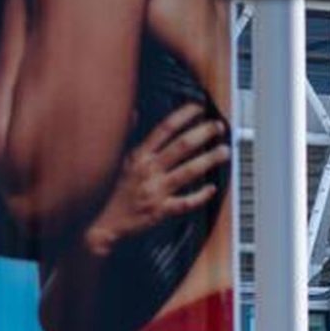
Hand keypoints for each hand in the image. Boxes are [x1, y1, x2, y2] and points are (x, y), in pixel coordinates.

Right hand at [81, 102, 227, 256]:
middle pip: (181, 146)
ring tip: (224, 151)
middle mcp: (148, 170)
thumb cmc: (115, 190)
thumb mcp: (120, 160)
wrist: (105, 222)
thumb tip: (133, 113)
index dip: (183, 115)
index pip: (164, 129)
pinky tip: (211, 188)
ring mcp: (156, 191)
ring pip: (188, 171)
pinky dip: (200, 196)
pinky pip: (185, 202)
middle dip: (203, 134)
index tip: (198, 108)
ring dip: (209, 160)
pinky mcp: (161, 211)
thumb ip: (130, 135)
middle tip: (218, 127)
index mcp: (139, 156)